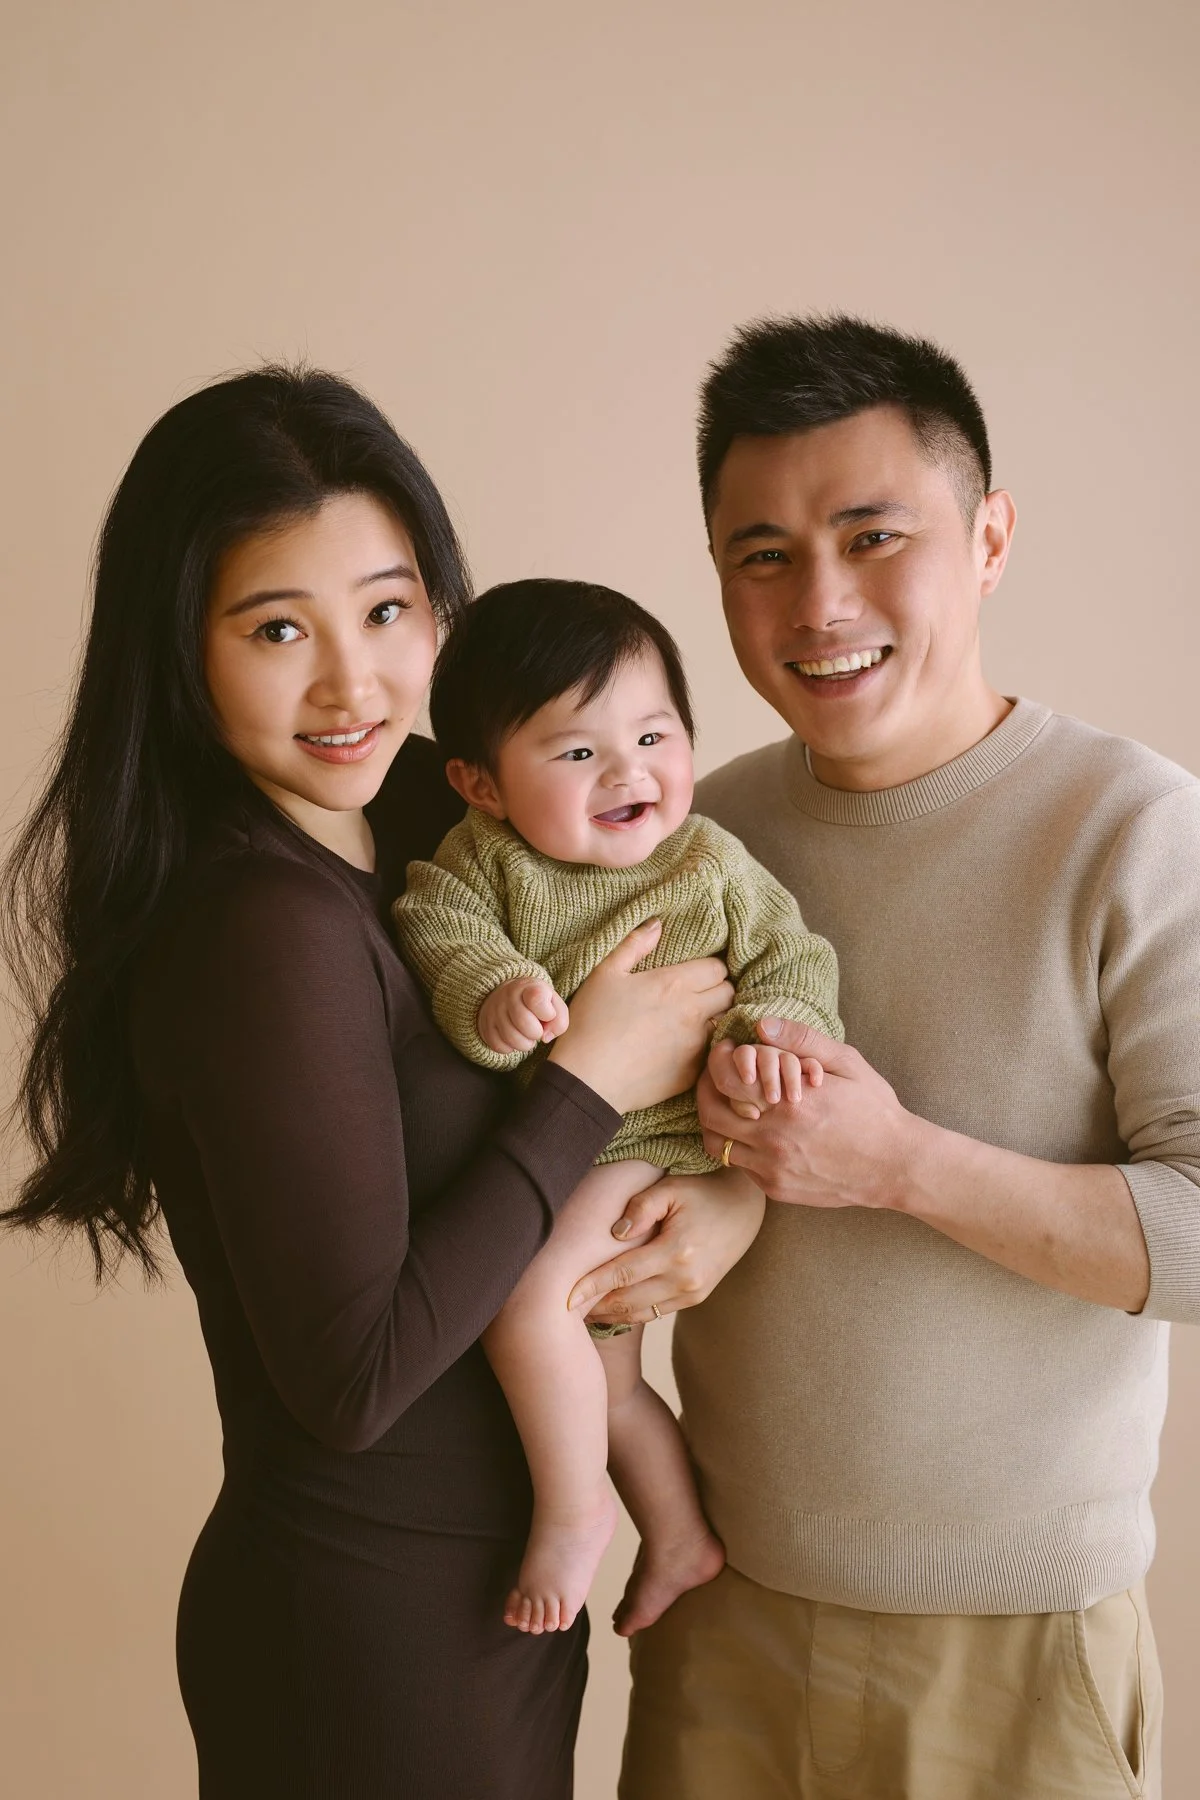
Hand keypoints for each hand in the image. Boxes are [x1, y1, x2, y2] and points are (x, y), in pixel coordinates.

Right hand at [478, 978, 568, 1052]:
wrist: (507, 996)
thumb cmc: (536, 1003)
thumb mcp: (553, 1004)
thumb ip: (559, 1020)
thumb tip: (545, 1038)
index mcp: (528, 987)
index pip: (537, 999)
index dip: (547, 1013)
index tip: (548, 1014)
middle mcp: (508, 996)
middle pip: (524, 1023)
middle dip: (536, 1033)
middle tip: (537, 1030)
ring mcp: (494, 1011)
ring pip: (512, 1039)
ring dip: (526, 1044)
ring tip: (527, 1036)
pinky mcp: (486, 1026)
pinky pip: (500, 1046)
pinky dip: (511, 1048)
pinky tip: (515, 1038)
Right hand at [548, 920, 732, 1115]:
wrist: (586, 1080)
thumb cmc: (590, 1023)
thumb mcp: (605, 974)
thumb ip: (634, 945)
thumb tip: (657, 924)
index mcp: (674, 983)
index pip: (717, 967)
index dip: (709, 968)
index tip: (696, 973)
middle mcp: (693, 1012)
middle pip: (728, 992)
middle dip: (718, 989)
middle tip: (699, 994)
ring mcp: (696, 1044)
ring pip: (724, 1022)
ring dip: (715, 1017)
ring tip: (694, 1020)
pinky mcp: (693, 1072)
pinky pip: (711, 1051)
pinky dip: (704, 1045)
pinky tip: (683, 1046)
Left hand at [566, 1168, 765, 1325]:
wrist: (744, 1208)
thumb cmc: (704, 1191)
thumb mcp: (671, 1189)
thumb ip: (641, 1207)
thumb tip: (615, 1233)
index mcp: (677, 1251)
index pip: (622, 1274)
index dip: (590, 1287)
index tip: (563, 1296)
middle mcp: (685, 1279)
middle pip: (627, 1301)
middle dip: (593, 1307)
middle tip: (561, 1309)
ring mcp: (693, 1292)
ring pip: (640, 1313)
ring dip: (609, 1315)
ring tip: (580, 1312)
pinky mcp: (696, 1297)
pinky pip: (656, 1312)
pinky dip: (630, 1313)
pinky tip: (609, 1308)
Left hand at [698, 1018, 913, 1209]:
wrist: (895, 1165)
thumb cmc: (874, 1110)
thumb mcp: (846, 1063)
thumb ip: (802, 1040)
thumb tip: (761, 1026)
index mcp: (787, 1103)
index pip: (724, 1082)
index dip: (715, 1065)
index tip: (723, 1056)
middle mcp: (773, 1139)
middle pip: (710, 1116)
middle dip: (706, 1094)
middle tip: (714, 1081)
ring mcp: (773, 1168)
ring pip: (719, 1146)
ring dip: (719, 1125)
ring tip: (732, 1108)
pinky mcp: (778, 1189)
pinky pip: (742, 1167)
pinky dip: (741, 1148)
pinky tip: (757, 1133)